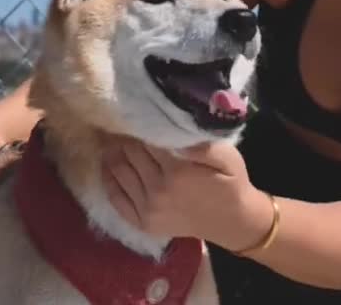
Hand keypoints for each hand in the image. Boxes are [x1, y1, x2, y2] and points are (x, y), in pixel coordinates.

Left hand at [101, 137, 273, 250]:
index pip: (145, 142)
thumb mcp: (227, 157)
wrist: (233, 222)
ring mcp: (147, 210)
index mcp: (176, 172)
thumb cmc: (231, 184)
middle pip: (128, 155)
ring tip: (112, 141)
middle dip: (123, 138)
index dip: (138, 127)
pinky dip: (108, 179)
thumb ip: (202, 144)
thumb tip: (173, 130)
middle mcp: (157, 191)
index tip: (135, 116)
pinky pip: (116, 198)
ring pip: (117, 173)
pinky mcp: (142, 223)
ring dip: (111, 154)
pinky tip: (107, 166)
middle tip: (121, 125)